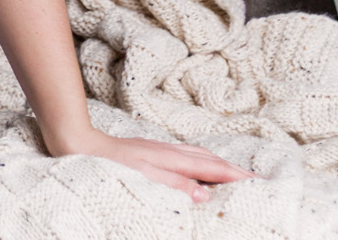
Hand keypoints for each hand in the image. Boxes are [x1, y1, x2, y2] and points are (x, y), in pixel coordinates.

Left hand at [47, 127, 257, 201]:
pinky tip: (195, 166)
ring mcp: (159, 149)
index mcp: (173, 158)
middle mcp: (170, 151)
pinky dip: (200, 161)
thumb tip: (205, 194)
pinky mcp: (149, 150)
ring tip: (232, 174)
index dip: (237, 176)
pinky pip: (185, 155)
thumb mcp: (144, 178)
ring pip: (198, 155)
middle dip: (233, 170)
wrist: (78, 143)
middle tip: (255, 180)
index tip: (259, 183)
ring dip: (218, 164)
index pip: (213, 168)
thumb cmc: (109, 163)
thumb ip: (175, 185)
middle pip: (210, 160)